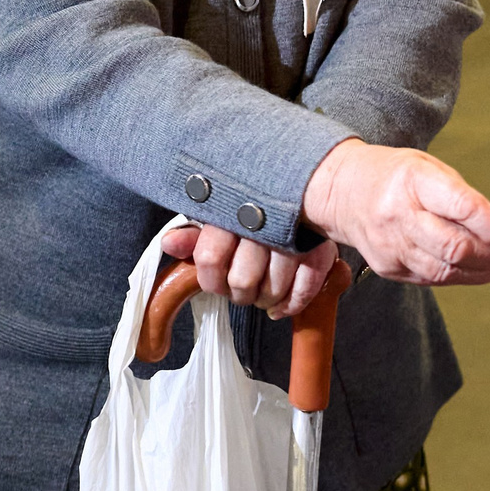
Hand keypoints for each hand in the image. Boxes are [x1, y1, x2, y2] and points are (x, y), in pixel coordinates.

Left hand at [158, 223, 340, 319]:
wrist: (312, 185)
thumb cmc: (257, 205)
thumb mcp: (221, 214)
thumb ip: (194, 233)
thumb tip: (169, 244)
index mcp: (230, 211)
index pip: (209, 259)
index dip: (211, 279)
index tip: (218, 279)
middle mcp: (261, 225)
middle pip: (241, 282)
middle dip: (240, 293)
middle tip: (243, 287)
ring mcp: (293, 239)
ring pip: (271, 291)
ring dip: (266, 299)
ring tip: (264, 290)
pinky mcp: (320, 251)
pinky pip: (303, 292)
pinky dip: (291, 305)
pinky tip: (281, 305)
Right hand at [299, 138, 489, 286]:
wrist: (342, 192)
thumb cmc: (394, 176)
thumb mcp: (429, 167)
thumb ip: (463, 197)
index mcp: (412, 179)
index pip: (461, 207)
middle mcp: (398, 214)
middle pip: (455, 247)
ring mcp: (390, 245)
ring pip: (446, 270)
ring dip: (483, 272)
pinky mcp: (388, 267)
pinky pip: (433, 279)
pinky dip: (461, 276)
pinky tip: (479, 271)